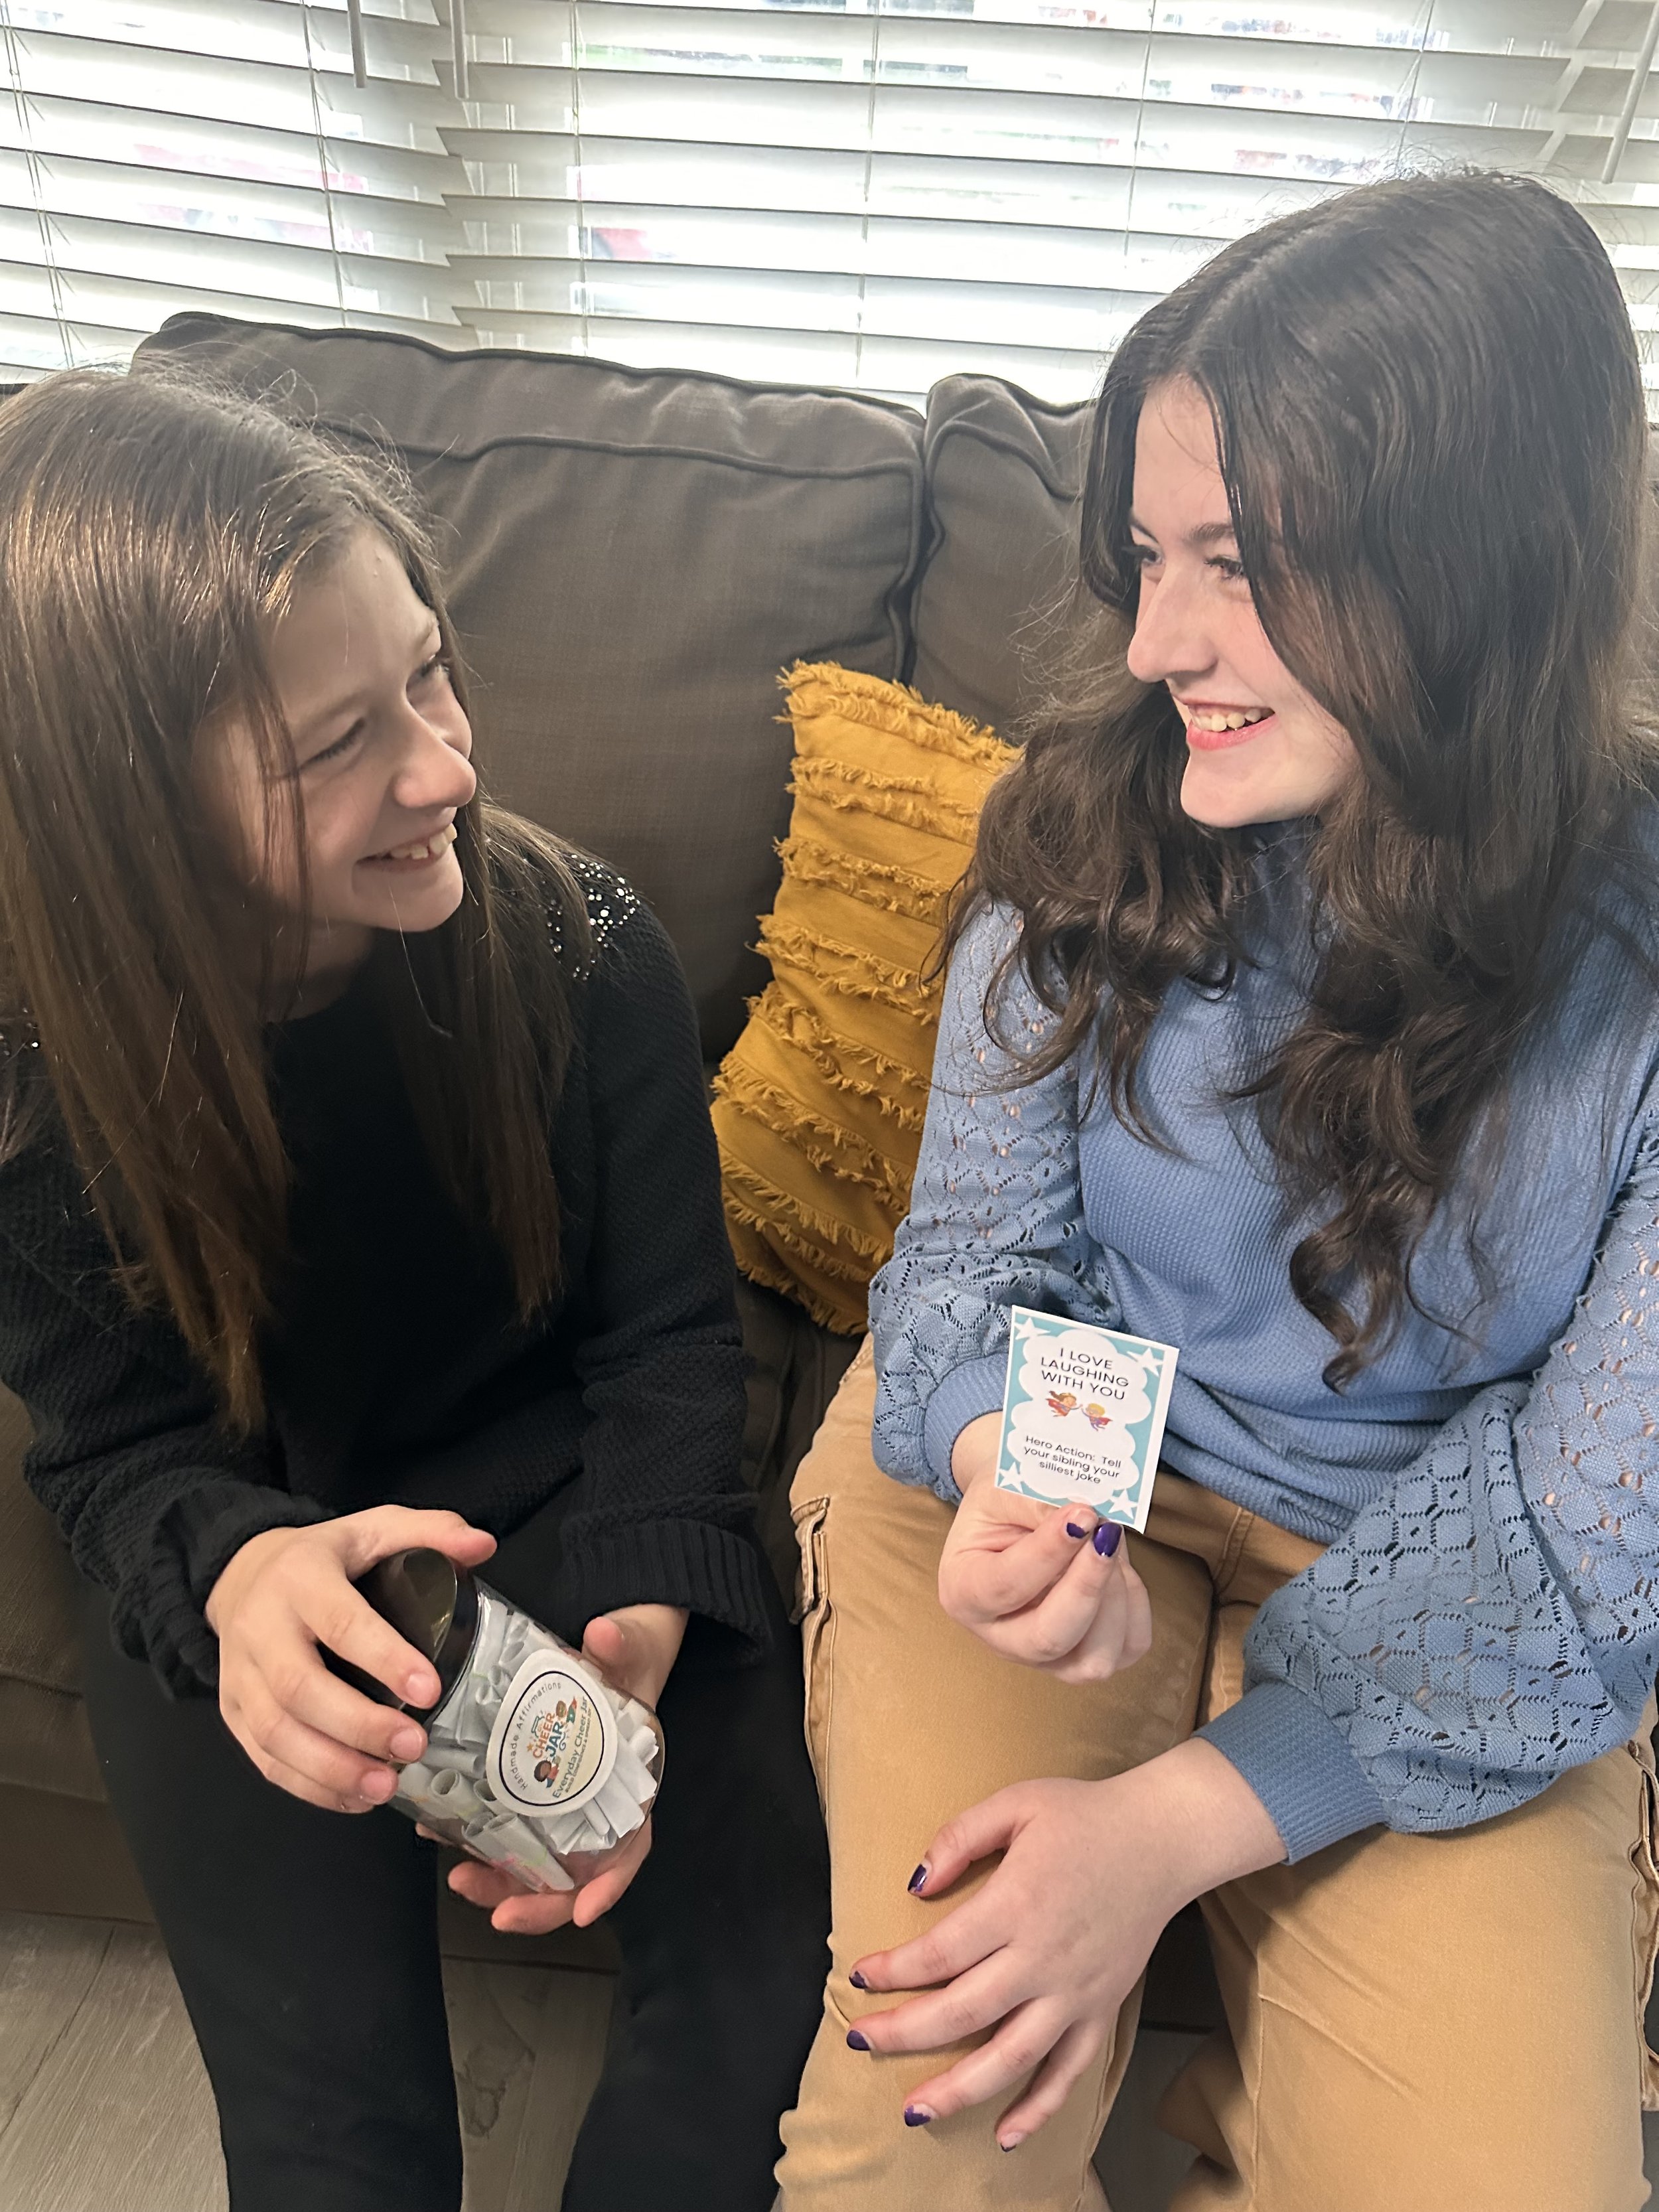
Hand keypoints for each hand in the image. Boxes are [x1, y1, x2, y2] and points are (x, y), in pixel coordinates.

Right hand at [204, 1506, 497, 1813]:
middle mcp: (261, 1628)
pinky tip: (353, 1796)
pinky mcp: (232, 1711)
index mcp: (301, 1578)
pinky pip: (263, 1758)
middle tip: (413, 1746)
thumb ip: (428, 1531)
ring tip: (385, 1785)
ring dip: (331, 1768)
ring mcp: (240, 1675)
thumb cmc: (323, 1558)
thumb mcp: (373, 1528)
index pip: (340, 1622)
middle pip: (299, 1688)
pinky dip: (308, 1786)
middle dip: (358, 1725)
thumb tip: (483, 1546)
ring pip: (275, 1732)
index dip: (384, 1658)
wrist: (241, 1575)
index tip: (429, 1690)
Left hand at [443, 1601, 687, 1935]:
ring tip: (459, 1877)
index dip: (610, 1885)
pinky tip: (439, 1832)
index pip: (630, 1847)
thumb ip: (621, 1646)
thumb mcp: (632, 1649)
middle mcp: (596, 1803)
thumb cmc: (629, 1658)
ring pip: (533, 1862)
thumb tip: (603, 1636)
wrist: (610, 1647)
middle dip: (537, 1903)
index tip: (583, 1912)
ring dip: (499, 1881)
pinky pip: (503, 1826)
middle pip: (574, 1873)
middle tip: (499, 1914)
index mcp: (632, 1783)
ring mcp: (559, 1802)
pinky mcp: (527, 1789)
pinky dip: (474, 1839)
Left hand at [846, 1739, 1284, 2147]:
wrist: (1162, 1838)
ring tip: (915, 2111)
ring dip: (960, 2088)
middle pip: (963, 2012)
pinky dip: (1039, 2109)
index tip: (860, 1976)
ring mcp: (1075, 1993)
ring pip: (1011, 2056)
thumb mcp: (1015, 1804)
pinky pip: (1070, 2072)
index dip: (894, 1970)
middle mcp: (1043, 1959)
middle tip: (861, 2040)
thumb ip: (959, 1838)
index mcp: (1016, 1904)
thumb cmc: (1083, 1817)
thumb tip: (914, 1884)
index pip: (940, 1952)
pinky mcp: (1101, 2010)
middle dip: (905, 2033)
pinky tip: (1005, 2134)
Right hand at [940, 1414, 1151, 1681]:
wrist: (1012, 1511)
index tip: (1083, 1513)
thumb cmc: (1003, 1500)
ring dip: (1115, 1598)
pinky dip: (1134, 1606)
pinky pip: (1127, 1647)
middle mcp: (999, 1637)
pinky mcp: (1086, 1657)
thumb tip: (1090, 1521)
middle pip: (1048, 1638)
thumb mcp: (1005, 1489)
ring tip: (1111, 1544)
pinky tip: (1120, 1566)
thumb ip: (1040, 1505)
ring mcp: (1045, 1657)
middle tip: (1107, 1533)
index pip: (1005, 1585)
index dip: (1049, 1552)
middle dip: (1087, 1585)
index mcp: (963, 1592)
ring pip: (1093, 1659)